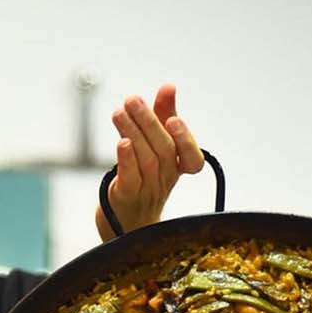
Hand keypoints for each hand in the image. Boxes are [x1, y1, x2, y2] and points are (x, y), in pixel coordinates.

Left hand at [95, 83, 203, 240]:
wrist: (124, 225)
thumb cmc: (141, 181)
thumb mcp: (154, 148)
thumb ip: (162, 117)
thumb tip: (169, 86)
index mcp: (176, 170)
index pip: (192, 159)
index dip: (185, 139)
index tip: (174, 118)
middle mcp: (164, 181)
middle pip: (163, 150)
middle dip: (149, 122)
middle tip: (132, 100)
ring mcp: (145, 192)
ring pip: (145, 160)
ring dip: (132, 132)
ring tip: (119, 111)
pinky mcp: (124, 198)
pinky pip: (129, 178)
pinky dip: (126, 158)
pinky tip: (121, 141)